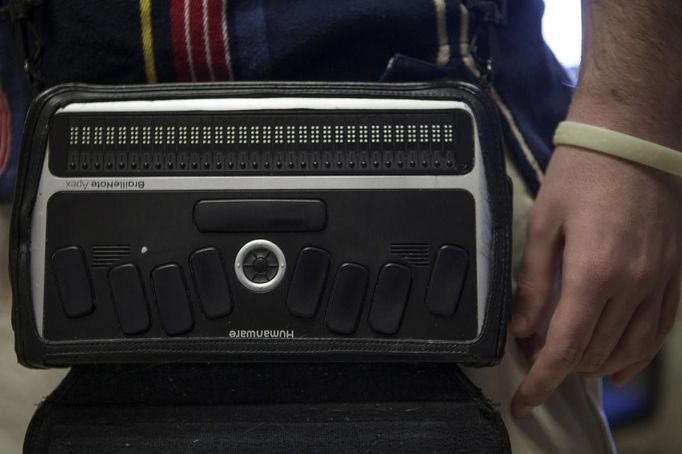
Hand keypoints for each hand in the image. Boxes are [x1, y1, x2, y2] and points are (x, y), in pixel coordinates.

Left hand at [510, 145, 681, 417]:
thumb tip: (522, 329)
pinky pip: (659, 331)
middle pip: (595, 352)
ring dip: (595, 366)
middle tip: (534, 361)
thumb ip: (533, 283)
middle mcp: (633, 284)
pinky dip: (637, 357)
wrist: (632, 139)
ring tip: (567, 365)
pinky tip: (619, 368)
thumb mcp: (544, 225)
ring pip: (629, 349)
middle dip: (560, 368)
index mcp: (593, 271)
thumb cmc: (581, 174)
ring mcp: (659, 281)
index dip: (542, 380)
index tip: (524, 400)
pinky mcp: (674, 275)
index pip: (566, 346)